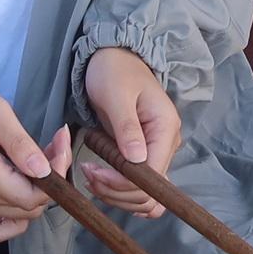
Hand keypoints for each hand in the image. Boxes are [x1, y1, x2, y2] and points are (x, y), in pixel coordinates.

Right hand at [0, 74, 70, 242]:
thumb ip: (20, 144)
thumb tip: (44, 171)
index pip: (34, 196)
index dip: (56, 175)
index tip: (60, 143)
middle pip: (29, 207)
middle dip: (51, 180)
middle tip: (51, 146)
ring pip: (18, 217)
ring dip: (37, 193)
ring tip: (36, 160)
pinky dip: (15, 217)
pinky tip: (21, 190)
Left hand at [80, 47, 182, 219]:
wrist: (113, 58)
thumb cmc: (113, 71)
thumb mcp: (116, 96)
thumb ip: (127, 128)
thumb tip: (137, 160)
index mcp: (165, 129)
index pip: (151, 176)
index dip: (121, 182)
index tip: (92, 171)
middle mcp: (166, 145)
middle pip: (149, 192)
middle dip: (115, 191)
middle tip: (86, 173)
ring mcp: (157, 152)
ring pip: (143, 195)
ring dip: (114, 194)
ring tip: (88, 174)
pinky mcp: (144, 155)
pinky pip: (139, 187)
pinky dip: (121, 192)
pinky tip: (103, 182)